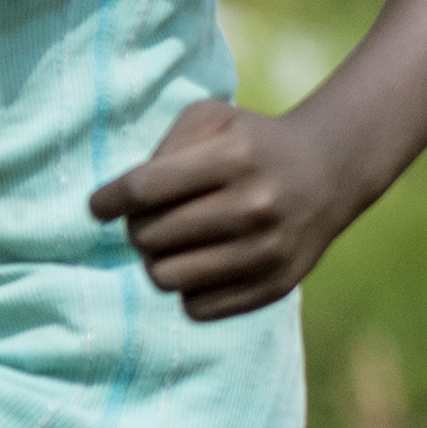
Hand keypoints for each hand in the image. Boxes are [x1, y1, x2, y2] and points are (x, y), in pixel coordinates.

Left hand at [93, 99, 365, 319]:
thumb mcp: (210, 119)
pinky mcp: (275, 286)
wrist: (327, 173)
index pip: (144, 189)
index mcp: (236, 157)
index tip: (99, 206)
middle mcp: (256, 206)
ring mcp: (269, 251)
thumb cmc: (249, 143)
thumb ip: (162, 148)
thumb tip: (121, 200)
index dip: (108, 200)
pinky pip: (196, 307)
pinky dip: (188, 288)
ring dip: (157, 261)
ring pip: (166, 278)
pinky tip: (203, 263)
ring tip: (171, 243)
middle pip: (149, 237)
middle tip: (148, 220)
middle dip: (136, 229)